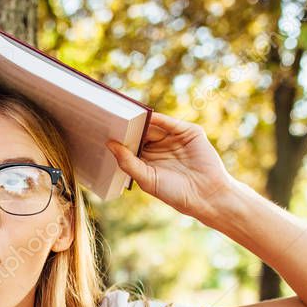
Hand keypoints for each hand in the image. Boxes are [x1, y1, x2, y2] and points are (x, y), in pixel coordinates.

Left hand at [107, 112, 234, 218]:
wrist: (206, 194)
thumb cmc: (174, 193)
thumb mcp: (146, 178)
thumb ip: (127, 161)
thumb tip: (110, 144)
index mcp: (148, 160)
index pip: (130, 145)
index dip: (118, 138)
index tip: (101, 130)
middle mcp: (159, 148)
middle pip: (139, 132)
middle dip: (126, 126)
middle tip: (107, 115)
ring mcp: (173, 138)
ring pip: (152, 125)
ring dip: (138, 118)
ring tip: (121, 111)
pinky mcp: (187, 132)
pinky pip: (168, 122)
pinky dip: (155, 117)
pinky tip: (141, 114)